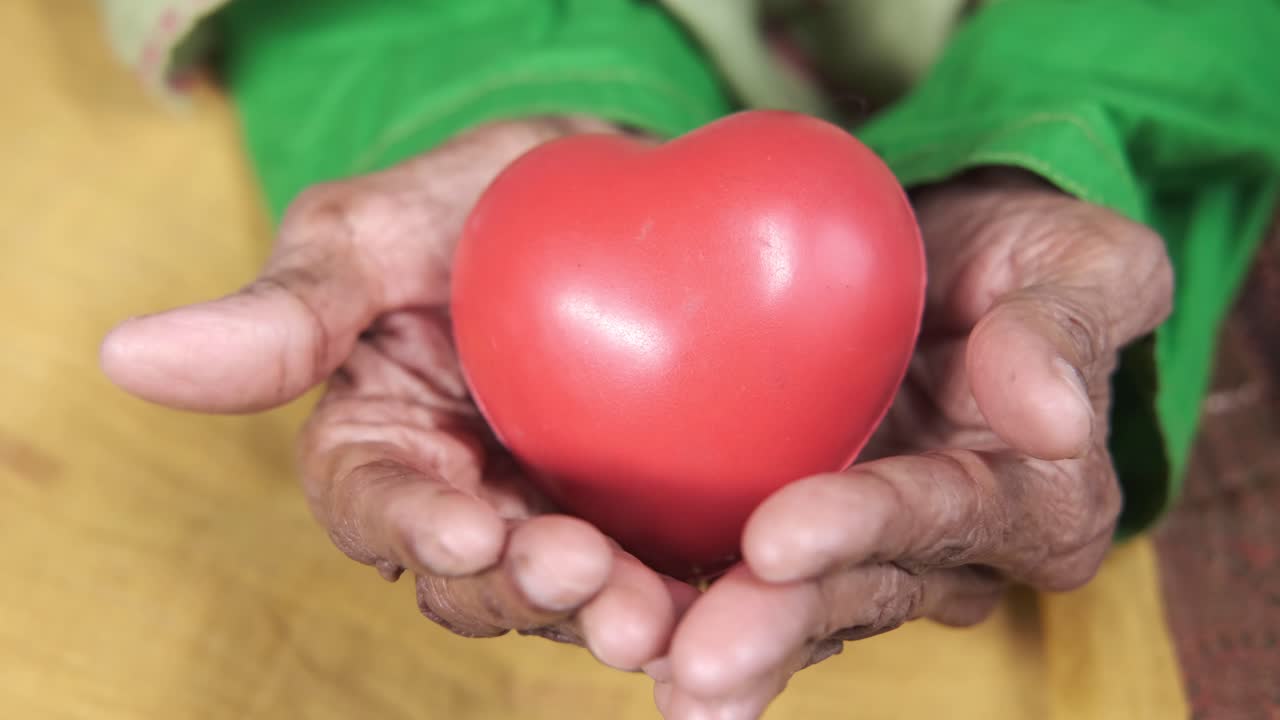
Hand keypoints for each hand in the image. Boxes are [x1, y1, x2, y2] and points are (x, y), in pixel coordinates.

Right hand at [100, 117, 694, 670]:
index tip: (470, 527)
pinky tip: (729, 601)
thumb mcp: (374, 232)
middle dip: (526, 588)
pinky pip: (661, 569)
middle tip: (585, 575)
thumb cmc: (477, 198)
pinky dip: (690, 597)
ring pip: (570, 596)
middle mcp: (464, 499)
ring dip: (609, 613)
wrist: (612, 186)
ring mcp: (556, 513)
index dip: (416, 531)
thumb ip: (286, 309)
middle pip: (478, 580)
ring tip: (656, 613)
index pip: (378, 511)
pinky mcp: (642, 514)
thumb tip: (131, 356)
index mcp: (382, 447)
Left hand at [651, 170, 1174, 718]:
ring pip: (787, 608)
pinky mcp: (793, 535)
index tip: (774, 541)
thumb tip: (1057, 419)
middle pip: (852, 592)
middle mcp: (946, 553)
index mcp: (1032, 506)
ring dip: (711, 641)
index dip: (857, 530)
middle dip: (769, 628)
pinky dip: (671, 598)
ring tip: (643, 667)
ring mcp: (865, 552)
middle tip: (689, 664)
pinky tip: (611, 627)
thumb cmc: (1026, 254)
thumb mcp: (1080, 261)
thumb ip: (1066, 326)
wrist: (946, 259)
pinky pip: (730, 574)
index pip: (934, 516)